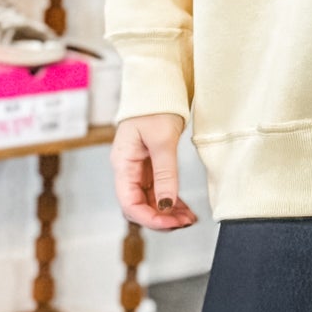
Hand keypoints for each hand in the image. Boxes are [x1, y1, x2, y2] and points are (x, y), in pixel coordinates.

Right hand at [113, 113, 197, 232]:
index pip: (129, 203)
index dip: (150, 218)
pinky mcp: (150, 166)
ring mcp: (138, 169)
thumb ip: (165, 174)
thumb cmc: (154, 107)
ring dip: (168, 213)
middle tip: (185, 223)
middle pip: (139, 206)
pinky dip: (171, 202)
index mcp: (123, 164)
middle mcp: (128, 169)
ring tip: (189, 219)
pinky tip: (185, 209)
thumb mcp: (162, 141)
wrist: (157, 87)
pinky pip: (158, 191)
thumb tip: (166, 205)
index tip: (172, 223)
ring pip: (150, 201)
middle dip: (161, 219)